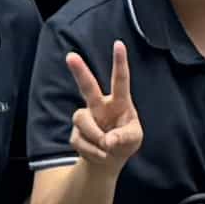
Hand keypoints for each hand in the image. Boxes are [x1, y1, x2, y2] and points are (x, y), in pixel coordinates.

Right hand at [62, 38, 145, 173]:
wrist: (108, 160)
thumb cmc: (125, 142)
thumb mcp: (133, 139)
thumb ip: (124, 138)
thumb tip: (108, 140)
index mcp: (119, 102)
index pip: (121, 80)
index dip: (120, 62)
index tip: (118, 44)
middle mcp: (100, 105)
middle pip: (88, 86)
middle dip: (80, 71)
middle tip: (71, 56)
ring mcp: (86, 118)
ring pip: (83, 120)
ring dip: (95, 137)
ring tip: (107, 147)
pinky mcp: (75, 133)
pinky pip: (80, 141)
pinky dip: (93, 152)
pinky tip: (100, 153)